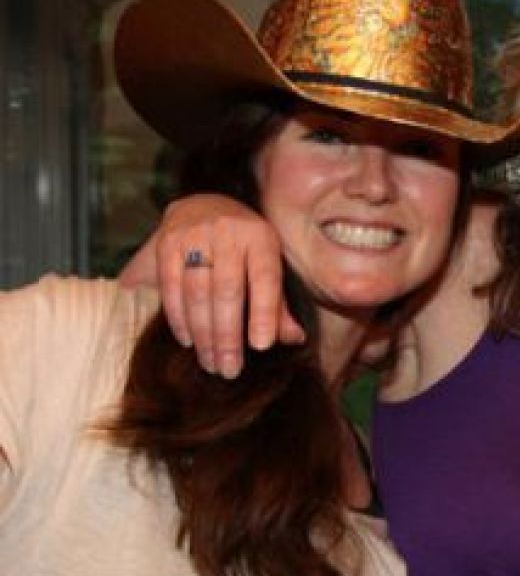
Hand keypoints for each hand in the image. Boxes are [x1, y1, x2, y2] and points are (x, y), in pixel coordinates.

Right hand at [147, 194, 301, 376]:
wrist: (204, 205)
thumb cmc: (245, 247)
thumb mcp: (269, 264)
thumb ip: (279, 302)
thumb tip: (295, 338)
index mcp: (261, 237)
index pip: (265, 278)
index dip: (264, 312)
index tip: (261, 346)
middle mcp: (229, 232)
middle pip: (227, 291)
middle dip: (228, 336)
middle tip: (229, 370)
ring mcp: (194, 235)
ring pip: (197, 292)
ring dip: (203, 334)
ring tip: (211, 363)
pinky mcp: (167, 243)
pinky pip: (171, 287)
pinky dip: (179, 319)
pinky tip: (189, 341)